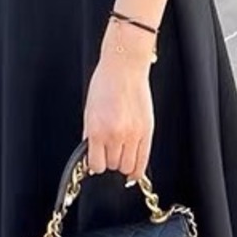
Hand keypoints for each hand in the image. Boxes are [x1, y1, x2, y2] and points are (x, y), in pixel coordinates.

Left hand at [82, 21, 154, 182]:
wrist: (124, 68)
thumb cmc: (105, 84)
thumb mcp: (89, 111)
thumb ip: (89, 134)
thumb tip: (90, 154)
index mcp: (97, 130)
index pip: (96, 165)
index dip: (95, 164)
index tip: (96, 160)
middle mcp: (115, 135)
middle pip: (113, 166)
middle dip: (109, 161)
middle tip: (108, 151)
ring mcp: (133, 134)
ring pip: (128, 167)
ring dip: (123, 163)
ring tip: (121, 152)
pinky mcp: (147, 131)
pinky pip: (144, 161)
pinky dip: (137, 168)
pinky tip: (133, 168)